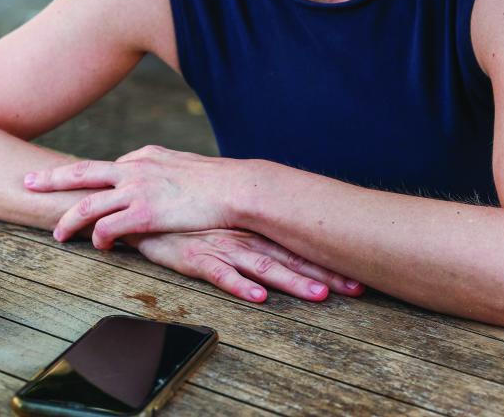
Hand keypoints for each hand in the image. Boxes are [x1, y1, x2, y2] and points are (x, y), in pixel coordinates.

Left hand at [24, 146, 243, 247]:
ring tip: (58, 235)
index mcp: (145, 155)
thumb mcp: (186, 167)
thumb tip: (163, 181)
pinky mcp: (144, 212)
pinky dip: (99, 238)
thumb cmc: (218, 181)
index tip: (78, 187)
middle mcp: (135, 168)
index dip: (91, 180)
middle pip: (82, 171)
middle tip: (29, 182)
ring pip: (88, 204)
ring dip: (69, 220)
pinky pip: (109, 228)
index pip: (109, 167)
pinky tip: (100, 247)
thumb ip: (166, 171)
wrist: (235, 187)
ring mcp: (137, 189)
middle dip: (52, 178)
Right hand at [126, 228, 365, 302]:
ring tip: (318, 295)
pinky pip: (220, 274)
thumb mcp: (223, 220)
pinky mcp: (194, 258)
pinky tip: (258, 297)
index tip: (359, 271)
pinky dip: (239, 286)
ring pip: (263, 266)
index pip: (296, 243)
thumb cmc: (187, 215)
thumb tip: (282, 233)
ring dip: (291, 281)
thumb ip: (250, 227)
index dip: (327, 258)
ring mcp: (221, 246)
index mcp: (253, 227)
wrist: (145, 205)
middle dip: (324, 273)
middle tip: (356, 287)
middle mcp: (243, 235)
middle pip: (289, 256)